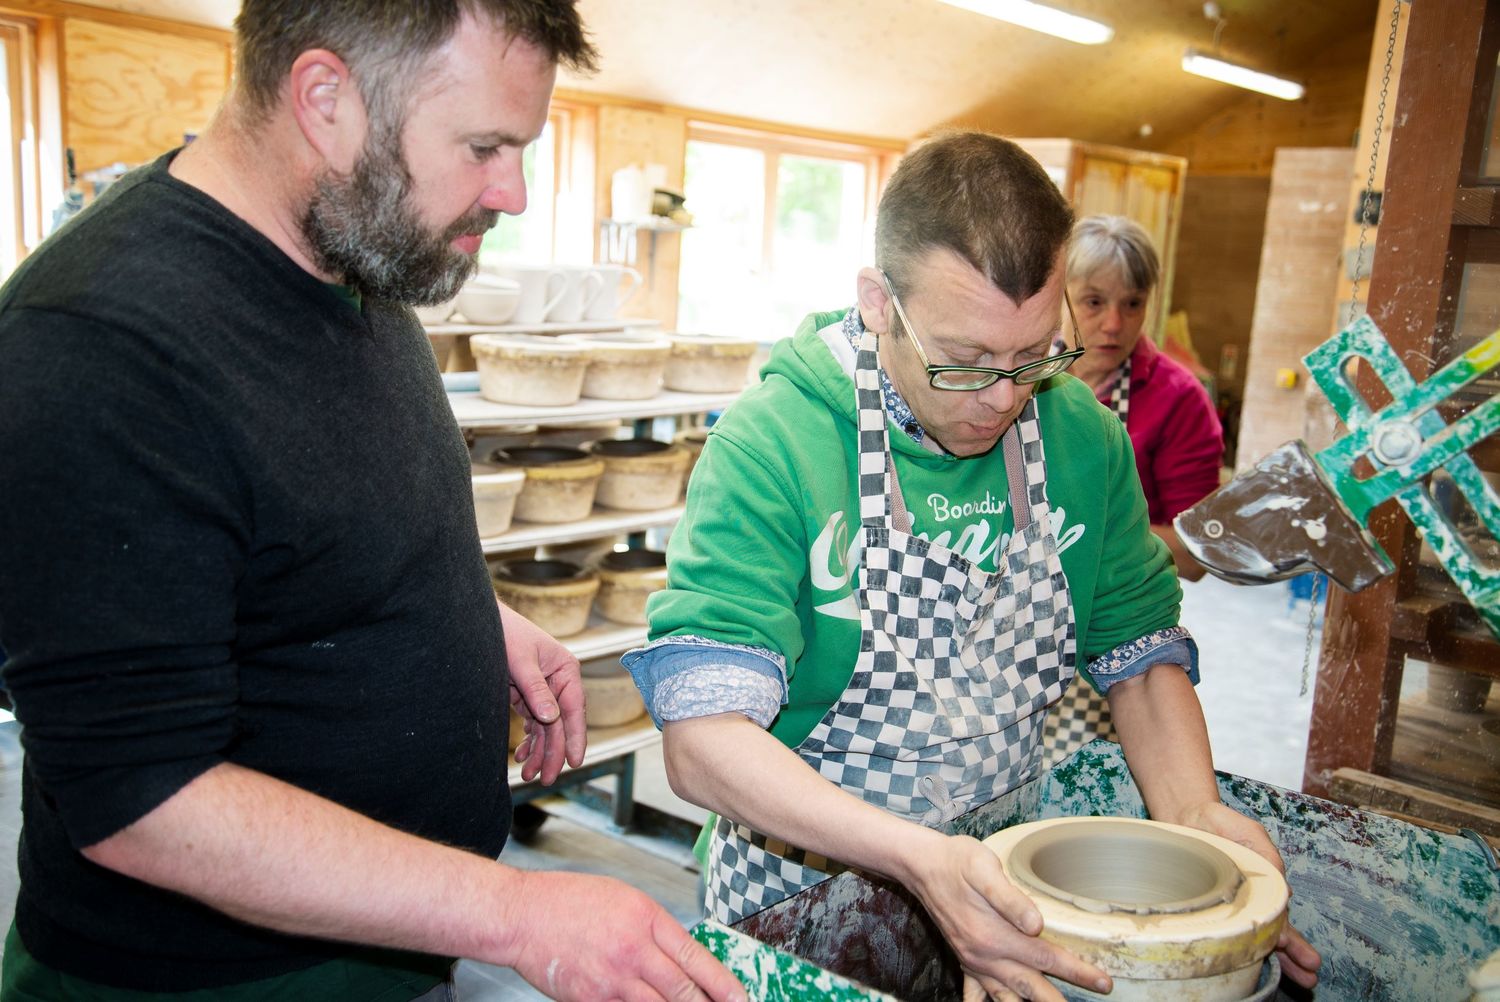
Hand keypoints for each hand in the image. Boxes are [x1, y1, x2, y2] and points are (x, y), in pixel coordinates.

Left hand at [498, 600, 585, 783]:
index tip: (574, 761)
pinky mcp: (528, 696)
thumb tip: (552, 718)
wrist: (481, 623)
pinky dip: (530, 740)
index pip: (574, 709)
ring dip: (539, 750)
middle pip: (560, 723)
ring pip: (546, 727)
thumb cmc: (505, 634)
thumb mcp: (520, 662)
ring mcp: (544, 690)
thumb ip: (536, 690)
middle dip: (553, 752)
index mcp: (566, 670)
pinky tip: (522, 756)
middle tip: (548, 778)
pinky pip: (534, 723)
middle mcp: (559, 682)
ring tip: (529, 774)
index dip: (575, 737)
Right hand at [505, 870, 745, 1001]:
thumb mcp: (624, 900)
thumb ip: (655, 930)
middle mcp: (633, 950)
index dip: (724, 984)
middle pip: (684, 991)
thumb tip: (683, 959)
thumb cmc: (569, 902)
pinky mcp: (592, 1000)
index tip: (741, 999)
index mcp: (645, 918)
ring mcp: (612, 980)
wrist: (522, 916)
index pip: (696, 957)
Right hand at [903, 833, 1111, 1000]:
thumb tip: (1036, 923)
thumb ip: (1011, 899)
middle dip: (1059, 1000)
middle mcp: (985, 955)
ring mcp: (973, 961)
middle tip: (1091, 999)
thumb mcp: (984, 869)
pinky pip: (976, 994)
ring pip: (1007, 997)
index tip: (1103, 982)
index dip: (1078, 971)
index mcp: (995, 935)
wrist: (922, 866)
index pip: (1046, 958)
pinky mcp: (964, 959)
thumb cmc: (958, 861)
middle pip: (1031, 986)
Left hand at [1178, 801, 1321, 988]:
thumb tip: (1286, 893)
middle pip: (1274, 931)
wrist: (1187, 815)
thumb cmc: (1223, 824)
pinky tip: (1245, 960)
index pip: (1280, 916)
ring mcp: (1232, 903)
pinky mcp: (1209, 902)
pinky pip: (1223, 925)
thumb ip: (1269, 857)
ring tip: (1298, 977)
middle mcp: (1251, 899)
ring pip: (1253, 934)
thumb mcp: (1251, 834)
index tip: (1297, 951)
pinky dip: (1234, 941)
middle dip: (1294, 953)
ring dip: (1275, 955)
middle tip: (1309, 975)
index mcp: (1266, 885)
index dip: (1291, 936)